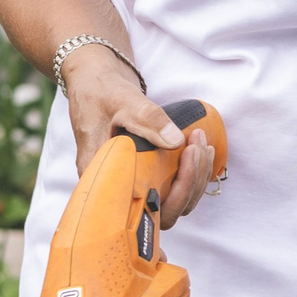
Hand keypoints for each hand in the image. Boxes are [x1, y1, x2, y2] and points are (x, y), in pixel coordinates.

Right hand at [61, 46, 216, 225]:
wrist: (95, 83)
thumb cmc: (101, 93)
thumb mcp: (124, 101)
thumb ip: (148, 119)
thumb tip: (176, 141)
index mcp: (101, 178)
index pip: (140, 212)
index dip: (171, 198)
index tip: (186, 162)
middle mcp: (116, 188)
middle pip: (162, 212)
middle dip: (189, 183)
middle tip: (197, 146)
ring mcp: (130, 182)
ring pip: (170, 202)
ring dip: (194, 178)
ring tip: (201, 143)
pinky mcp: (142, 173)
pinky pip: (170, 187)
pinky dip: (190, 173)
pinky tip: (200, 149)